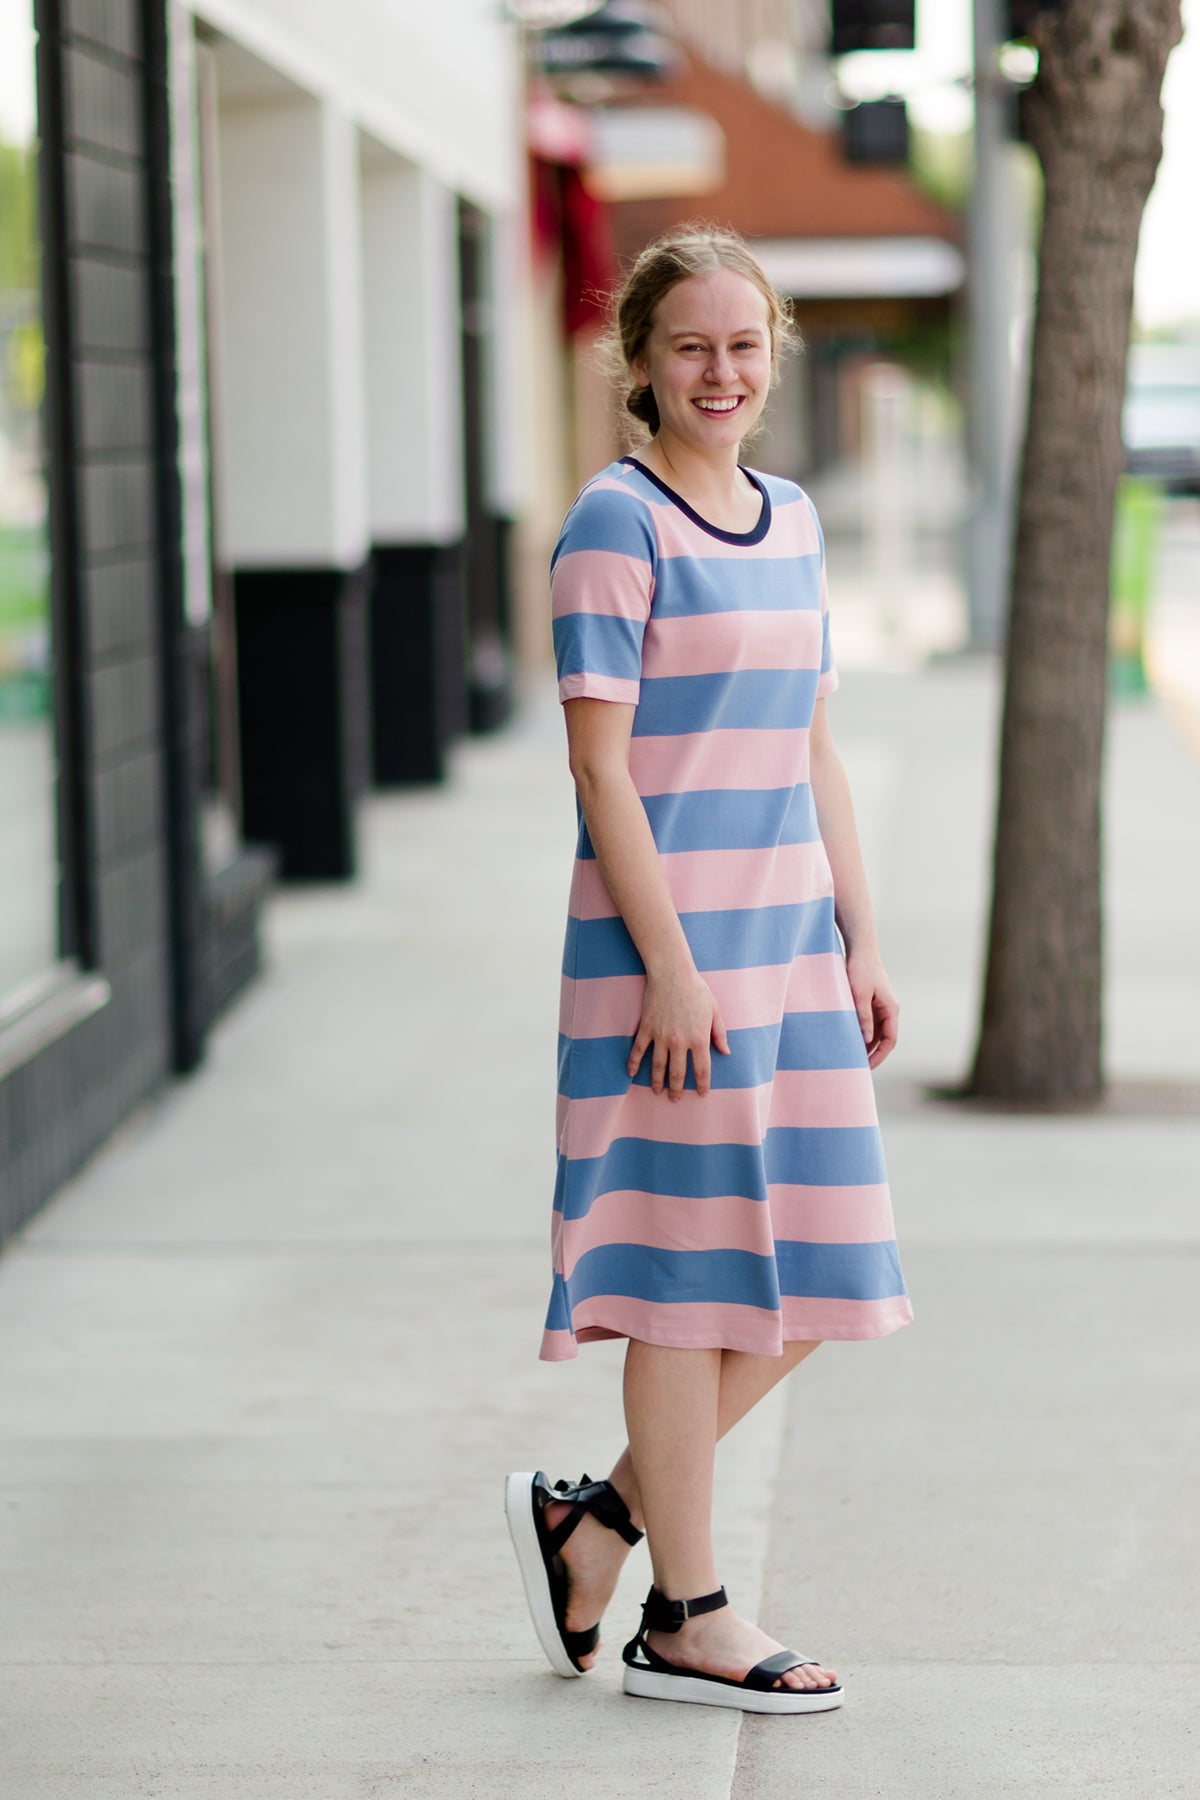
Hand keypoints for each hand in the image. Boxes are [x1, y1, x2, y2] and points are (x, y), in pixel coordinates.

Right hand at [628, 968, 730, 1099]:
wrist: (672, 973)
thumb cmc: (697, 990)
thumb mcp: (715, 1011)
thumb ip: (720, 1033)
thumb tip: (726, 1052)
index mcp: (699, 1038)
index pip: (701, 1070)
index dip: (701, 1085)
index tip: (701, 1094)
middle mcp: (680, 1041)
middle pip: (677, 1073)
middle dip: (677, 1090)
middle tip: (675, 1100)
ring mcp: (661, 1036)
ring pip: (658, 1066)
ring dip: (657, 1082)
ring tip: (657, 1092)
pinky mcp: (647, 1028)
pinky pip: (638, 1050)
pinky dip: (634, 1063)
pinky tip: (631, 1074)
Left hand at [846, 950, 898, 1069]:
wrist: (860, 949)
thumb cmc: (860, 970)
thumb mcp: (859, 995)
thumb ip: (863, 1018)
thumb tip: (866, 1041)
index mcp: (891, 1009)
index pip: (890, 1040)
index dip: (879, 1056)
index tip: (866, 1067)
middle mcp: (889, 1009)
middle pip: (884, 1039)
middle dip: (872, 1054)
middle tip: (857, 1068)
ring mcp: (881, 1006)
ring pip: (876, 1032)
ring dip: (866, 1045)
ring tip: (851, 1057)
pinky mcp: (872, 1002)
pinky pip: (869, 1024)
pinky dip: (861, 1034)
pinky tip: (849, 1041)